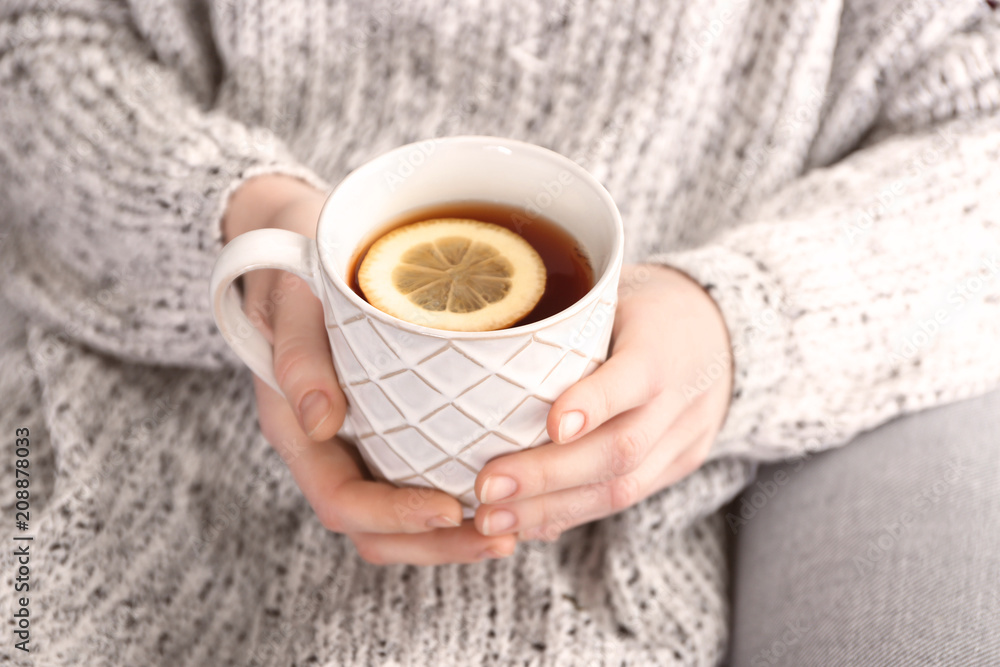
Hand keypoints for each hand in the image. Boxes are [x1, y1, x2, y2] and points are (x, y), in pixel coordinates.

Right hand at [223, 175, 516, 563]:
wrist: (294, 245)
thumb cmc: (294, 272)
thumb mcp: (292, 302)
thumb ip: (298, 358)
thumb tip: (319, 422)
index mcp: (298, 432)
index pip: (343, 501)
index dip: (395, 517)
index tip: (451, 508)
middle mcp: (328, 449)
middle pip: (376, 529)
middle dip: (437, 544)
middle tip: (502, 537)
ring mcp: (358, 443)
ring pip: (399, 516)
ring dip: (452, 534)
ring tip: (512, 529)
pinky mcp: (384, 428)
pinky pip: (416, 479)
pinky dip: (456, 495)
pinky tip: (504, 486)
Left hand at [471, 264, 732, 540]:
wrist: (724, 333)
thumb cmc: (646, 306)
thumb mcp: (616, 293)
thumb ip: (567, 321)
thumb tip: (485, 348)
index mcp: (665, 342)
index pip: (636, 376)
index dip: (595, 404)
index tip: (551, 426)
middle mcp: (683, 396)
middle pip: (621, 448)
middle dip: (548, 475)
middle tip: (486, 489)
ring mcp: (686, 438)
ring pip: (623, 488)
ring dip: (551, 509)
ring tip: (493, 520)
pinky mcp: (680, 464)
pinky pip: (627, 500)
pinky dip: (572, 513)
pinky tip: (526, 523)